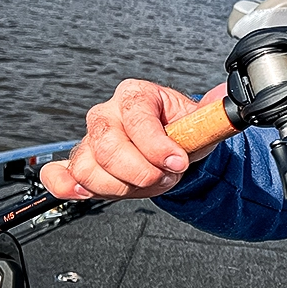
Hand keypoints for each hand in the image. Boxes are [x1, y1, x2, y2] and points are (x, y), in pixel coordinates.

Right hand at [40, 80, 226, 199]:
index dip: (158, 147)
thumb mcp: (203, 121)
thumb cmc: (182, 130)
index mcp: (136, 95)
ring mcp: (89, 138)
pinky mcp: (78, 162)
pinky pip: (57, 174)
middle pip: (108, 148)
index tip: (178, 163)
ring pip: (89, 169)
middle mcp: (107, 113)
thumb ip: (215, 116)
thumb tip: (229, 106)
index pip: (137, 120)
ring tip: (147, 183)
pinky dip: (67, 186)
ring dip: (123, 187)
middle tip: (166, 177)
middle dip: (142, 172)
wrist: (171, 146)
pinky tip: (88, 192)